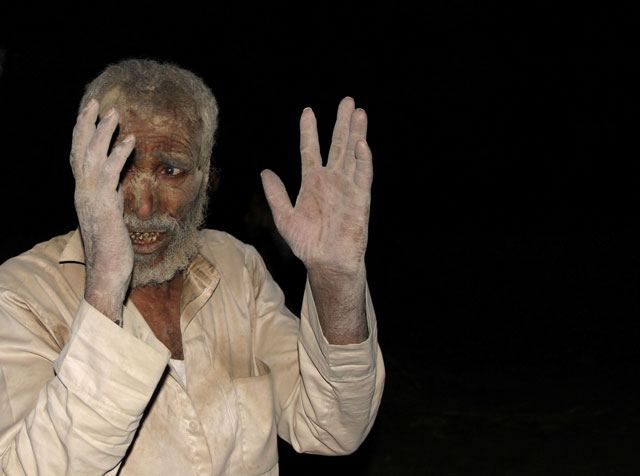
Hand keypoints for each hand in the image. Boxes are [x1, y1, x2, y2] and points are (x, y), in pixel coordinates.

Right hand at [70, 99, 134, 321]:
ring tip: (114, 113)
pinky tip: (131, 141)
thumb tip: (116, 188)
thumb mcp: (110, 218)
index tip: (89, 113)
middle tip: (94, 101)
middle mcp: (83, 193)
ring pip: (92, 158)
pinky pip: (110, 175)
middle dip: (86, 124)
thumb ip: (110, 200)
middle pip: (79, 151)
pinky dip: (119, 155)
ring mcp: (92, 199)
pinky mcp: (105, 207)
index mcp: (84, 194)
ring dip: (103, 133)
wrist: (106, 276)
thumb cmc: (111, 251)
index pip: (79, 158)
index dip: (83, 134)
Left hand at [261, 97, 372, 277]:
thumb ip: (276, 194)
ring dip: (356, 133)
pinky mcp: (360, 198)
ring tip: (359, 112)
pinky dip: (362, 160)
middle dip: (342, 123)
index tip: (308, 111)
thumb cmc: (307, 243)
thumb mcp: (284, 217)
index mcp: (312, 182)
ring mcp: (347, 187)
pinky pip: (362, 175)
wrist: (326, 262)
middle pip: (337, 145)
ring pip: (352, 154)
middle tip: (347, 101)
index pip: (311, 149)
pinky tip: (362, 142)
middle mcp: (331, 180)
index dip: (309, 131)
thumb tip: (264, 171)